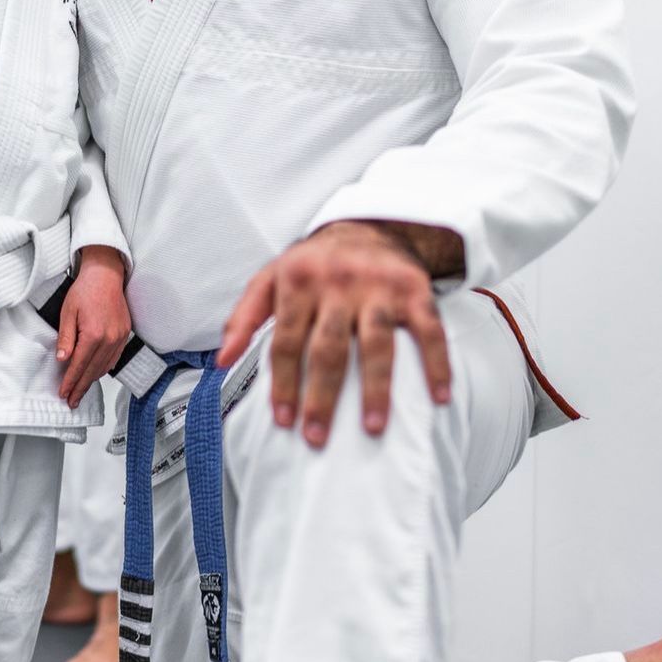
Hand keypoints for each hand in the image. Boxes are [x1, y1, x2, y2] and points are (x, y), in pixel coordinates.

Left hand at [56, 246, 131, 409]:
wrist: (106, 275)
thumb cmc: (85, 290)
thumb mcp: (67, 312)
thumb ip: (66, 338)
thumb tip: (63, 360)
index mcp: (93, 334)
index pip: (79, 365)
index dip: (70, 382)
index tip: (64, 393)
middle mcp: (109, 339)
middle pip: (92, 371)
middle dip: (81, 388)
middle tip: (72, 401)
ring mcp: (119, 338)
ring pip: (104, 367)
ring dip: (92, 380)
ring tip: (81, 390)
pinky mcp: (125, 334)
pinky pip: (114, 359)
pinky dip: (103, 369)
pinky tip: (95, 374)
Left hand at [217, 220, 452, 448]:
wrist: (370, 225)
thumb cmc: (314, 263)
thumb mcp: (269, 278)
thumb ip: (244, 317)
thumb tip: (223, 359)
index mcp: (298, 281)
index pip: (286, 341)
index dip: (282, 383)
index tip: (284, 420)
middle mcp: (337, 282)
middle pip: (328, 349)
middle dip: (321, 396)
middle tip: (317, 436)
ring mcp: (378, 287)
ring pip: (377, 344)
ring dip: (375, 389)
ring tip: (373, 428)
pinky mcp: (414, 290)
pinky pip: (428, 330)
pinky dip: (436, 363)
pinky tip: (438, 395)